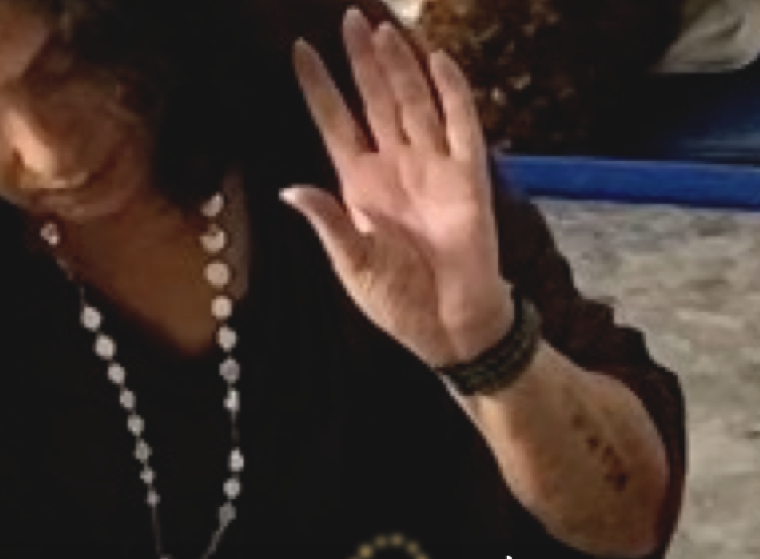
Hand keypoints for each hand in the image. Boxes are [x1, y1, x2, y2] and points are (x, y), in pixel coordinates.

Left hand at [285, 11, 515, 367]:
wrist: (451, 327)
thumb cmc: (400, 303)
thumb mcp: (354, 266)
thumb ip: (329, 223)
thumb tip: (291, 189)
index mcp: (360, 186)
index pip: (335, 124)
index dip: (319, 88)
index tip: (300, 48)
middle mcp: (395, 167)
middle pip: (374, 100)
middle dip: (362, 60)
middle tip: (350, 17)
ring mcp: (432, 168)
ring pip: (413, 103)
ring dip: (398, 67)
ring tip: (381, 30)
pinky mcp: (467, 178)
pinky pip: (461, 126)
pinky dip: (452, 93)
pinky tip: (438, 62)